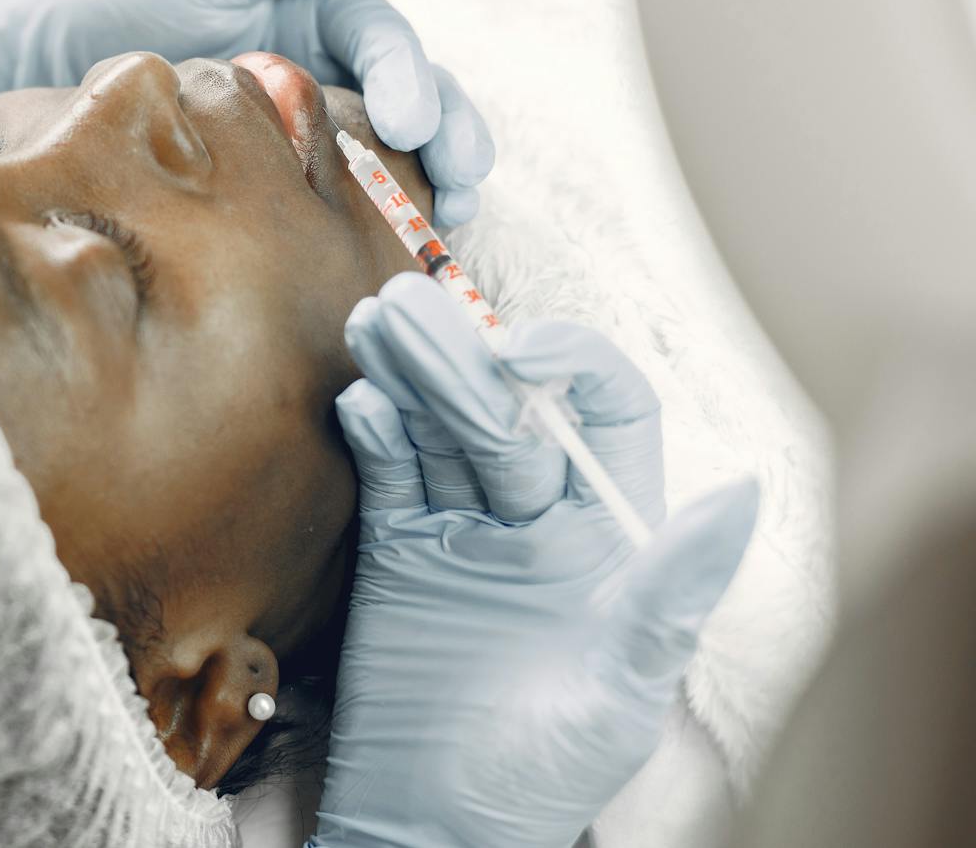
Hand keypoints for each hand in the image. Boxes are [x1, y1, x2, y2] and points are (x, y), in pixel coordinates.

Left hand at [0, 0, 494, 223]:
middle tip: (462, 185)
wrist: (38, 55)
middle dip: (449, 141)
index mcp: (318, 4)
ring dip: (427, 188)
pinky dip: (366, 223)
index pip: (389, 44)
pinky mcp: (265, 179)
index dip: (412, 81)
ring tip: (448, 225)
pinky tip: (383, 253)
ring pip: (385, 156)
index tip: (410, 124)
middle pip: (413, 103)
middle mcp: (319, 63)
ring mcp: (294, 126)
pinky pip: (328, 201)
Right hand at [311, 273, 758, 847]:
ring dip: (407, 374)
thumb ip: (674, 586)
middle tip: (410, 308)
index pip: (603, 413)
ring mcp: (463, 531)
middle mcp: (537, 518)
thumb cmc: (552, 771)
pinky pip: (389, 477)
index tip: (516, 354)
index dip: (568, 367)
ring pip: (437, 429)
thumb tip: (744, 494)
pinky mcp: (397, 554)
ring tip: (373, 321)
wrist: (441, 824)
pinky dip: (372, 435)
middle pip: (502, 410)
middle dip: (458, 357)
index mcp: (609, 534)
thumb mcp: (629, 687)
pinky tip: (360, 399)